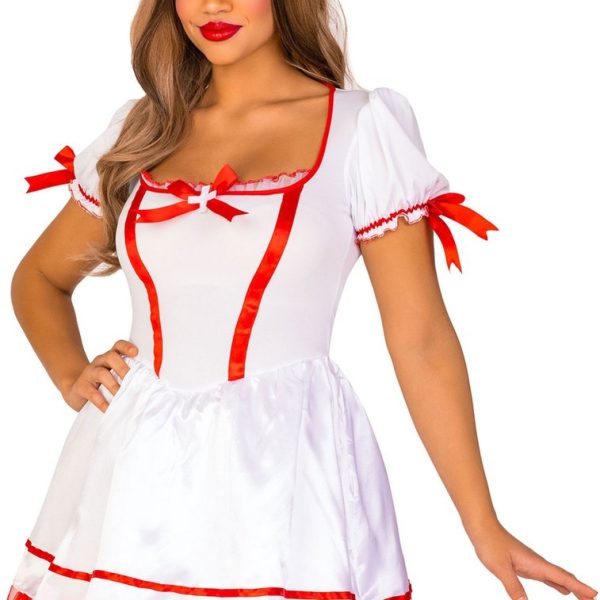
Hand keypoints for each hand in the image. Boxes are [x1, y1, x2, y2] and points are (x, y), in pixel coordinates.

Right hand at [62, 340, 138, 412]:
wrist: (77, 392)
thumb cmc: (103, 384)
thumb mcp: (116, 376)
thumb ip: (129, 376)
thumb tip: (149, 386)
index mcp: (111, 356)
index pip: (118, 346)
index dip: (127, 347)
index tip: (136, 353)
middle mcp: (100, 361)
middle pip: (111, 357)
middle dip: (123, 368)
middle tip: (133, 381)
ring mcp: (89, 373)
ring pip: (102, 373)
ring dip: (114, 386)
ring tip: (122, 397)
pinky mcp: (81, 387)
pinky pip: (92, 393)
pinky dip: (102, 401)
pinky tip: (109, 409)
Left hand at [469, 520, 597, 598]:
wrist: (482, 527)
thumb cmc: (490, 543)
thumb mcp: (499, 567)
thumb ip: (513, 586)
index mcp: (534, 563)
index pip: (561, 577)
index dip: (578, 586)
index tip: (594, 594)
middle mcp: (536, 563)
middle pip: (563, 577)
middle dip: (579, 588)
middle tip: (592, 598)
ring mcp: (531, 563)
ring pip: (556, 577)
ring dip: (570, 587)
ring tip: (582, 597)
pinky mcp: (524, 564)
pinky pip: (545, 576)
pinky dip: (557, 584)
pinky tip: (560, 589)